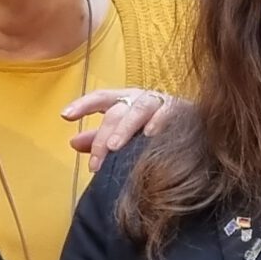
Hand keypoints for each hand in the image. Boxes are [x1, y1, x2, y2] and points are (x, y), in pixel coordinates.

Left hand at [61, 88, 184, 172]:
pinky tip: (150, 134)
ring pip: (138, 109)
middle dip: (103, 136)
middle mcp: (140, 98)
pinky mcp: (181, 109)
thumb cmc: (154, 130)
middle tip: (96, 161)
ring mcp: (161, 102)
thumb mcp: (125, 133)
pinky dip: (159, 121)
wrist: (195, 129)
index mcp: (125, 101)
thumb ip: (99, 139)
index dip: (82, 105)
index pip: (100, 99)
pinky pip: (168, 112)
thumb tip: (73, 143)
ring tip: (115, 146)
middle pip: (117, 112)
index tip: (65, 116)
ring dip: (126, 127)